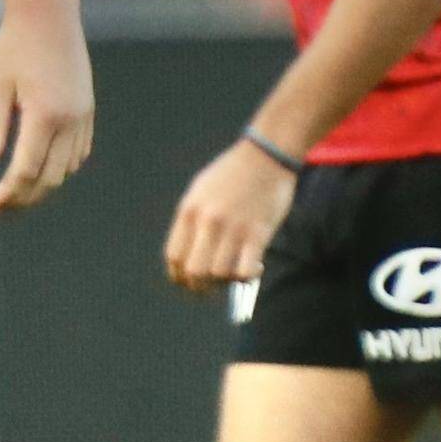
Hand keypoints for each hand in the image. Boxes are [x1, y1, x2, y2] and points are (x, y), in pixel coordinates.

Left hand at [0, 0, 95, 214]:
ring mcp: (83, 115)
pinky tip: (39, 168)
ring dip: (42, 185)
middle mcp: (70, 119)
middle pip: (49, 178)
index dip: (8, 195)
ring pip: (66, 169)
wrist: (50, 13)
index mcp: (44, 114)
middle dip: (24, 199)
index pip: (26, 171)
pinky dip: (59, 167)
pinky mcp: (88, 110)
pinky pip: (78, 153)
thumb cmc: (14, 46)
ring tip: (15, 193)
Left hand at [162, 133, 296, 292]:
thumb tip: (186, 256)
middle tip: (213, 286)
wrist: (266, 155)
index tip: (189, 281)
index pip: (174, 257)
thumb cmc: (232, 173)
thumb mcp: (200, 190)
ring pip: (219, 275)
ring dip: (227, 281)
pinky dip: (247, 277)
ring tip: (234, 272)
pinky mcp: (258, 233)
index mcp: (190, 210)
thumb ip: (192, 221)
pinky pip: (245, 270)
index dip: (179, 276)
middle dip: (201, 287)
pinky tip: (254, 267)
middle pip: (194, 272)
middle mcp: (208, 221)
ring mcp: (233, 227)